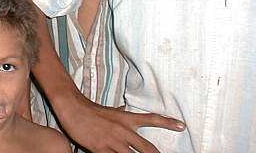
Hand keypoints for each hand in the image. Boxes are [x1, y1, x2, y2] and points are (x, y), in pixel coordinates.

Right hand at [58, 93, 183, 152]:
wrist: (73, 107)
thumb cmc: (90, 110)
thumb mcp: (109, 110)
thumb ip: (120, 114)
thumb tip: (125, 111)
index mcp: (126, 119)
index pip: (151, 119)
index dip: (168, 123)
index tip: (182, 126)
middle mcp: (123, 130)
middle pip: (147, 148)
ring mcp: (113, 141)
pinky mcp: (101, 149)